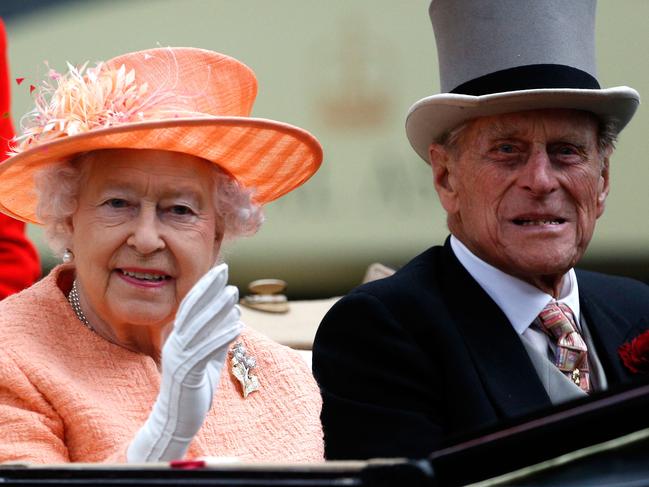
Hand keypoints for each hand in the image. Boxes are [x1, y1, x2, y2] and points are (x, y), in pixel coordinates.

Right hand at [127, 263, 241, 461]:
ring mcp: (179, 358)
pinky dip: (221, 336)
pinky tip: (237, 325)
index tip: (219, 270)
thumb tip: (234, 315)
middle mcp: (175, 344)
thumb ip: (218, 337)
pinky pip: (205, 351)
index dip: (204, 287)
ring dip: (217, 309)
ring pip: (198, 327)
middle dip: (208, 288)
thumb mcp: (209, 359)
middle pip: (192, 310)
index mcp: (177, 338)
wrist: (176, 420)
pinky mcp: (187, 374)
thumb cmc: (193, 389)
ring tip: (234, 293)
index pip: (190, 306)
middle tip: (224, 270)